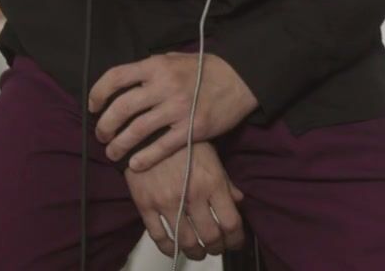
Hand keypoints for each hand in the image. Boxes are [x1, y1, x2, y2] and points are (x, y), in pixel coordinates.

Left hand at [90, 51, 259, 172]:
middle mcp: (165, 86)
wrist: (241, 80)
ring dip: (118, 145)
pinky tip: (135, 164)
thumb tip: (126, 81)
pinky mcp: (192, 129)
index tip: (93, 106)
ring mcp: (178, 108)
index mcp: (158, 66)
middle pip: (121, 108)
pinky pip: (160, 147)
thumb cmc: (208, 69)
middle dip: (104, 126)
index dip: (98, 93)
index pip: (115, 77)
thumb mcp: (177, 58)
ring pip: (136, 131)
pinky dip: (143, 158)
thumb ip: (152, 68)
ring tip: (113, 152)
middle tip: (101, 135)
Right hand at [122, 139, 245, 259]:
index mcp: (212, 182)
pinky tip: (174, 249)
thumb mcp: (212, 157)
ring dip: (195, 252)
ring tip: (198, 253)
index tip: (236, 242)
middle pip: (210, 236)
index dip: (236, 239)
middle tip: (217, 249)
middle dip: (217, 248)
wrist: (148, 132)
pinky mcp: (146, 205)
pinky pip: (158, 236)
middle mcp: (192, 195)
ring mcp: (167, 202)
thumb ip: (225, 182)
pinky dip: (168, 248)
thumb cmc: (183, 142)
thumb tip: (238, 201)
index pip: (231, 222)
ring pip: (186, 241)